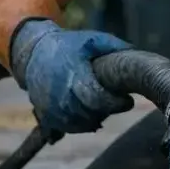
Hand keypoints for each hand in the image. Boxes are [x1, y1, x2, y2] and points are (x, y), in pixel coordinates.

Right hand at [9, 18, 134, 136]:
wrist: (33, 53)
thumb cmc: (68, 45)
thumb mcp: (91, 39)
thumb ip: (113, 46)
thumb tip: (136, 53)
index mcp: (73, 73)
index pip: (97, 98)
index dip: (116, 103)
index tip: (128, 100)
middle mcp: (59, 92)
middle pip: (89, 113)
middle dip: (107, 110)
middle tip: (116, 102)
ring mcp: (50, 106)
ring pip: (79, 124)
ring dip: (95, 119)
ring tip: (102, 106)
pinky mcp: (45, 115)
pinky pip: (66, 129)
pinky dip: (80, 125)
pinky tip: (88, 113)